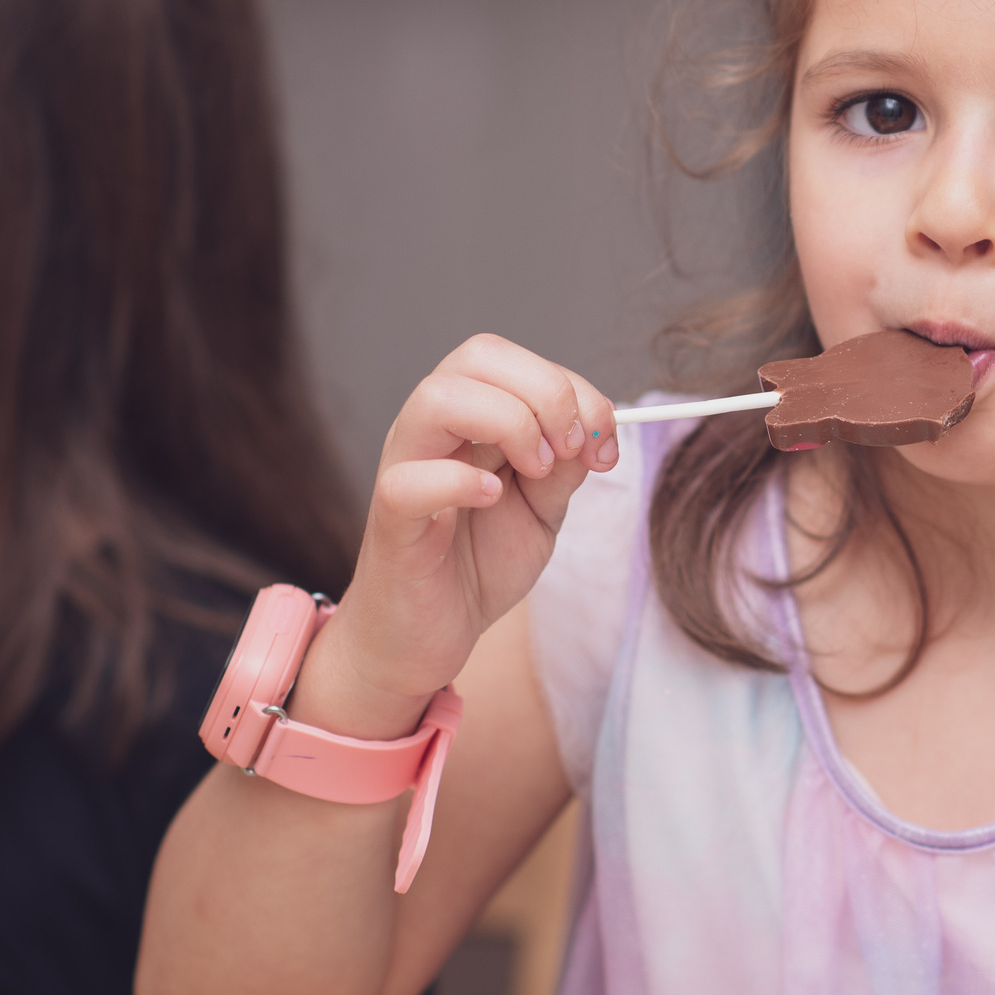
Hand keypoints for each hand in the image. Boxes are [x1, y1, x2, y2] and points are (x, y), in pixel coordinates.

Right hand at [311, 335, 616, 727]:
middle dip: (546, 392)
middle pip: (477, 356)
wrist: (427, 638)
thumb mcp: (542, 510)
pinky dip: (458, 481)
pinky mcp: (392, 523)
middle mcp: (431, 431)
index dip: (570, 387)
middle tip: (571, 449)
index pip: (512, 360)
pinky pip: (408, 482)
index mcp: (468, 418)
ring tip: (535, 472)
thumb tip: (596, 427)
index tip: (602, 443)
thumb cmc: (478, 563)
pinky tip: (493, 498)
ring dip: (508, 422)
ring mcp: (405, 470)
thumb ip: (564, 466)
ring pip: (436, 399)